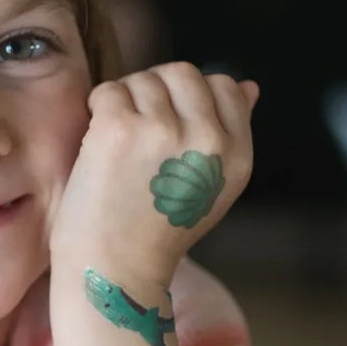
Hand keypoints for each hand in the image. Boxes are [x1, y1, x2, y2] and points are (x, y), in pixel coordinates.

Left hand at [48, 62, 259, 288]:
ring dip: (125, 101)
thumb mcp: (212, 188)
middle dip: (156, 90)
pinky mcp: (121, 129)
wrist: (114, 273)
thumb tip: (248, 85)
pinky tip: (98, 144)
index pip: (225, 85)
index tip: (168, 125)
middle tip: (136, 129)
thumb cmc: (156, 232)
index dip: (190, 97)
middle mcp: (208, 140)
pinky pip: (109, 91)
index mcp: (237, 155)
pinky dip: (98, 110)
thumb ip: (231, 134)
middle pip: (182, 73)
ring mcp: (164, 131)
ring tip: (118, 144)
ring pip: (144, 79)